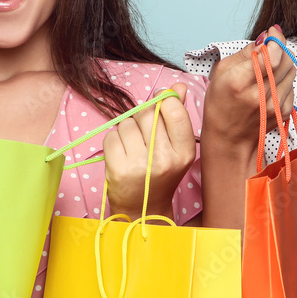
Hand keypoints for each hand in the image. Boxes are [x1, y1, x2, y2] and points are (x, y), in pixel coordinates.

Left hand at [102, 83, 196, 219]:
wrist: (143, 210)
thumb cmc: (160, 175)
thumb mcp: (176, 148)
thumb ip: (177, 116)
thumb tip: (178, 87)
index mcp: (184, 152)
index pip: (173, 110)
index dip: (163, 100)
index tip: (160, 104)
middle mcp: (164, 159)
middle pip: (147, 114)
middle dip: (142, 118)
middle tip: (144, 135)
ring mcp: (140, 165)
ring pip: (127, 123)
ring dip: (126, 131)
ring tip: (133, 149)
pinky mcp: (118, 169)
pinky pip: (111, 136)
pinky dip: (113, 142)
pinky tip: (121, 155)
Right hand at [204, 25, 295, 155]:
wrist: (229, 139)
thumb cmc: (221, 103)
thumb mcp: (222, 72)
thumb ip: (246, 52)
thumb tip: (266, 37)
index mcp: (239, 82)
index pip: (271, 55)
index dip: (275, 39)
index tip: (273, 32)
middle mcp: (258, 95)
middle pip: (285, 60)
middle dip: (279, 49)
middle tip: (268, 49)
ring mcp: (273, 105)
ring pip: (291, 71)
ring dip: (282, 65)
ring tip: (266, 71)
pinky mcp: (283, 112)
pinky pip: (292, 86)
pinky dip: (283, 81)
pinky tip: (268, 87)